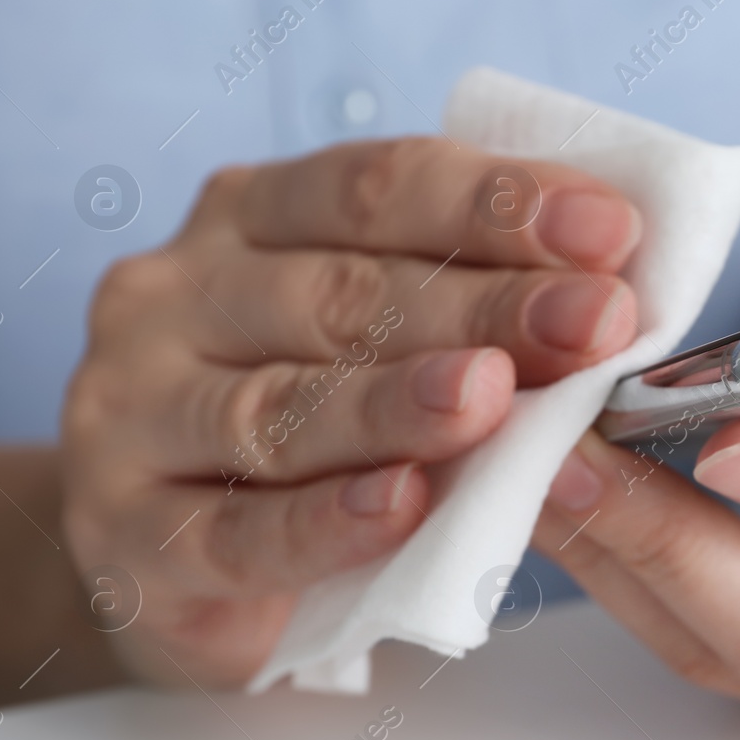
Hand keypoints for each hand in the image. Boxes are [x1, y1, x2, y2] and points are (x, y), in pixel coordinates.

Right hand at [62, 137, 641, 685]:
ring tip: (494, 399)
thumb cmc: (313, 421)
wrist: (173, 553)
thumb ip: (467, 297)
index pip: (375, 186)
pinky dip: (324, 521)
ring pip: (281, 406)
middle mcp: (173, 293)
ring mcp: (132, 411)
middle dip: (484, 305)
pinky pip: (236, 530)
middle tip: (596, 324)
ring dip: (398, 402)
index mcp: (248, 216)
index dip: (495, 203)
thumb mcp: (380, 335)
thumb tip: (614, 279)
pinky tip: (402, 507)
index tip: (613, 232)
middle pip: (342, 292)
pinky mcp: (125, 532)